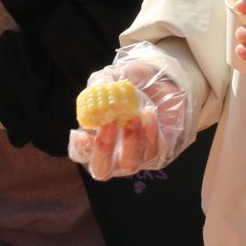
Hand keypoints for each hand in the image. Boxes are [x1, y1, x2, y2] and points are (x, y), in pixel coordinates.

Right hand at [68, 46, 189, 180]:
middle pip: (101, 169)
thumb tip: (97, 88)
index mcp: (96, 136)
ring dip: (130, 142)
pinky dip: (150, 135)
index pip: (81, 152)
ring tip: (133, 118)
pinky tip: (149, 114)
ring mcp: (136, 157)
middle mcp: (114, 153)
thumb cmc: (134, 82)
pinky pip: (153, 152)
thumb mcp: (116, 76)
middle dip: (102, 150)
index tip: (83, 133)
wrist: (166, 82)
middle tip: (108, 126)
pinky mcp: (159, 154)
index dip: (80, 147)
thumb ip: (102, 82)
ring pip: (129, 165)